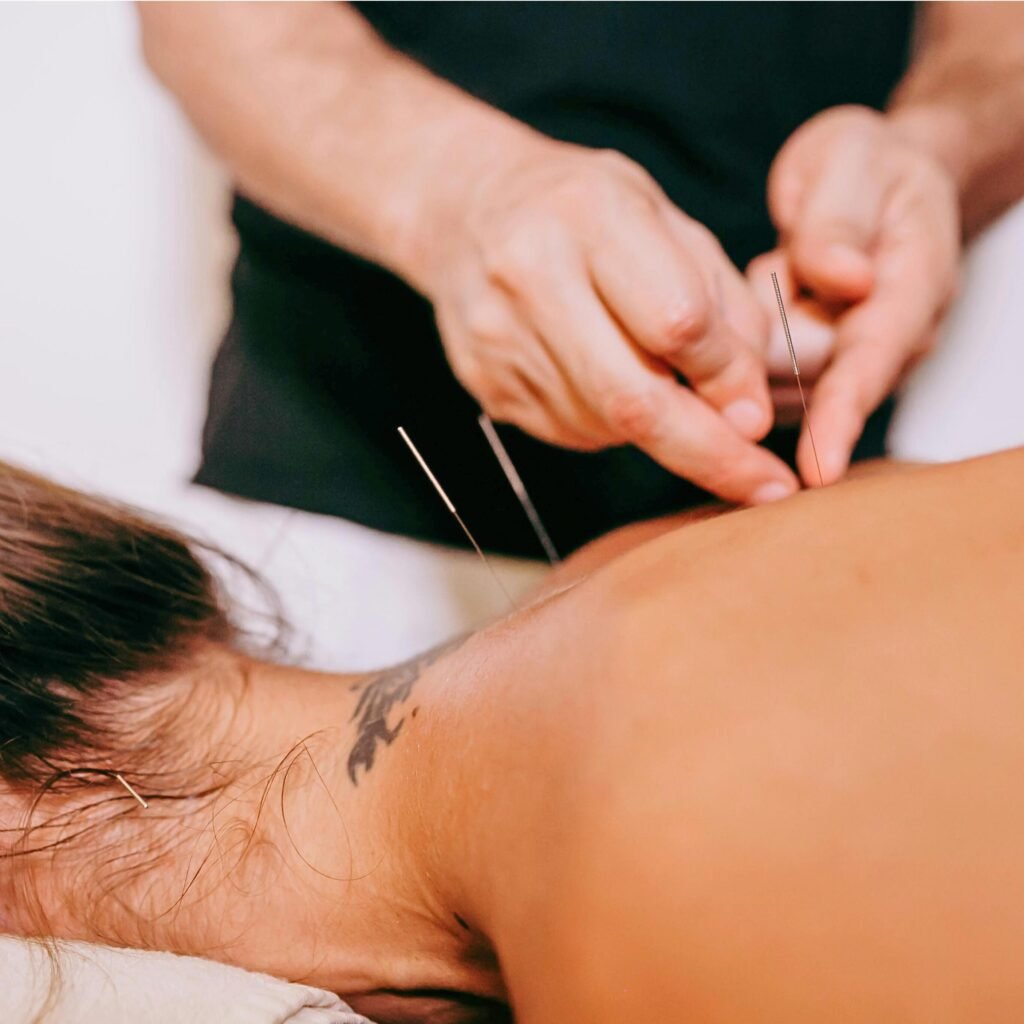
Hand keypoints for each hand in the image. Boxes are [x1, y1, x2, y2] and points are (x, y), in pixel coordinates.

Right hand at [408, 135, 798, 504]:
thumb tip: (748, 412)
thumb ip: (723, 308)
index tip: (758, 414)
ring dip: (659, 430)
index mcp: (590, 214)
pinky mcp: (486, 383)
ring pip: (607, 424)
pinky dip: (614, 425)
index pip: (677, 322)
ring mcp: (499, 337)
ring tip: (664, 385)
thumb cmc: (586, 213)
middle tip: (761, 485)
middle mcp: (531, 275)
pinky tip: (609, 379)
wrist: (467, 212)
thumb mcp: (669, 222)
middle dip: (709, 452)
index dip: (728, 377)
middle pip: (634, 398)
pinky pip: (573, 431)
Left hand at [754, 105, 960, 484]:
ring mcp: (854, 358)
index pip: (874, 361)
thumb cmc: (864, 168)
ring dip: (759, 345)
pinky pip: (765, 377)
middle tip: (776, 271)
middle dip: (776, 353)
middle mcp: (891, 337)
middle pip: (818, 385)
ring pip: (783, 385)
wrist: (870, 179)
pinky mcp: (817, 368)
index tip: (817, 467)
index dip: (841, 415)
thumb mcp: (850, 160)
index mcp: (914, 285)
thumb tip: (843, 278)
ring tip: (781, 272)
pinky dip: (747, 350)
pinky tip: (762, 300)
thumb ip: (839, 219)